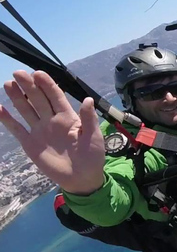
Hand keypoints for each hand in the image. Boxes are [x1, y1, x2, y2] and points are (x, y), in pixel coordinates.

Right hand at [0, 71, 105, 194]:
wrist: (82, 178)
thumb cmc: (92, 156)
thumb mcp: (93, 137)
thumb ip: (88, 119)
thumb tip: (88, 100)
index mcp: (68, 117)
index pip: (56, 97)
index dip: (47, 85)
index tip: (38, 73)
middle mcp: (51, 121)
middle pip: (38, 99)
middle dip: (29, 86)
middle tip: (18, 73)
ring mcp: (39, 131)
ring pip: (26, 110)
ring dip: (17, 98)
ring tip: (9, 84)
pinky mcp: (30, 144)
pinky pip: (17, 129)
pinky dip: (7, 120)